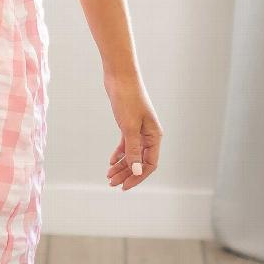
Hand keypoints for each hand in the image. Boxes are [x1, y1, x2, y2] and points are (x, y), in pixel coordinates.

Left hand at [105, 73, 162, 190]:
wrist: (120, 76)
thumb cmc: (127, 99)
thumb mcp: (129, 127)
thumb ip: (133, 150)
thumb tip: (137, 171)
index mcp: (154, 136)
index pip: (150, 164)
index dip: (138, 177)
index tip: (124, 186)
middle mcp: (149, 134)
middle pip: (140, 161)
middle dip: (127, 174)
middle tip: (112, 184)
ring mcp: (139, 129)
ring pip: (132, 153)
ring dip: (122, 166)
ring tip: (109, 176)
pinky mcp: (129, 124)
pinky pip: (126, 144)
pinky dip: (119, 153)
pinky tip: (111, 162)